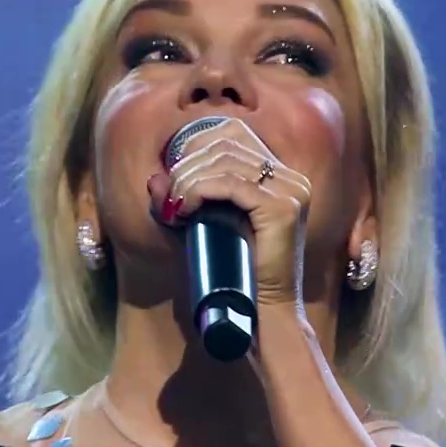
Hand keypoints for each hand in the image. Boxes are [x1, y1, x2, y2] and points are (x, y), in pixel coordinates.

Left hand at [147, 118, 311, 307]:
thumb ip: (182, 200)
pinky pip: (231, 184)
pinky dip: (200, 191)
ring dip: (189, 180)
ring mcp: (291, 192)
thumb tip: (154, 179)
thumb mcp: (205, 226)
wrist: (263, 313)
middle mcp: (291, 179)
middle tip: (170, 198)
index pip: (235, 133)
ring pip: (225, 161)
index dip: (197, 145)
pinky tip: (185, 210)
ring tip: (176, 207)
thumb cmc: (236, 273)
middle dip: (187, 166)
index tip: (176, 175)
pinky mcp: (283, 209)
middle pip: (227, 143)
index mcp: (281, 177)